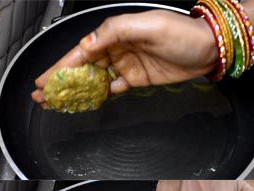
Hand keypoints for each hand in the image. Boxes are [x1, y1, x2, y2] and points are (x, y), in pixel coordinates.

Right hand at [31, 10, 217, 105]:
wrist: (210, 49)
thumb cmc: (183, 33)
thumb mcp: (148, 26)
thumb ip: (115, 32)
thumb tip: (88, 44)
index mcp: (117, 32)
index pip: (83, 50)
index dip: (62, 65)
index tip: (45, 79)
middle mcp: (119, 48)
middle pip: (84, 65)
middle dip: (62, 80)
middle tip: (43, 94)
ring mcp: (128, 64)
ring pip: (96, 78)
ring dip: (77, 89)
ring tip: (57, 101)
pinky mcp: (139, 78)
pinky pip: (114, 88)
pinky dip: (99, 95)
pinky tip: (86, 102)